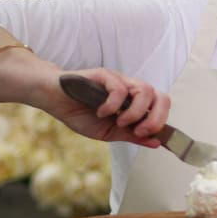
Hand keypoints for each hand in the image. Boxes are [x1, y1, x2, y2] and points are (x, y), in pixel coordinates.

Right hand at [43, 68, 171, 148]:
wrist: (55, 100)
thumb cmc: (80, 113)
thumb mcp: (109, 132)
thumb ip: (132, 136)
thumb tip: (157, 143)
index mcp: (134, 102)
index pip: (161, 106)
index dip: (160, 121)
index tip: (148, 136)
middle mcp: (130, 89)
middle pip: (161, 97)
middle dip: (155, 118)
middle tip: (139, 130)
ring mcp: (119, 80)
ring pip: (144, 91)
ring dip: (134, 112)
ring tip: (118, 121)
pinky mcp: (104, 75)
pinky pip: (119, 88)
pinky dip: (113, 105)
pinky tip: (101, 112)